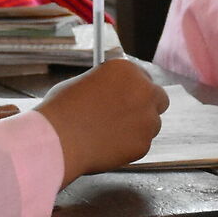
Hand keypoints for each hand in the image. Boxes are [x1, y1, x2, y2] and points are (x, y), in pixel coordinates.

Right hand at [35, 58, 168, 179]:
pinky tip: (107, 147)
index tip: (128, 97)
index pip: (143, 77)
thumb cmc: (62, 110)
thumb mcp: (82, 83)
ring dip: (139, 128)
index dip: (134, 89)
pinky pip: (141, 144)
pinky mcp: (143, 144)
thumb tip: (111, 93)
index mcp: (126, 70)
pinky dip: (129, 146)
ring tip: (111, 134)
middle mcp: (143, 91)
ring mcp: (147, 119)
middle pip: (159, 98)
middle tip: (130, 116)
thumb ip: (106, 86)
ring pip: (152, 124)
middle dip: (147, 106)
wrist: (58, 140)